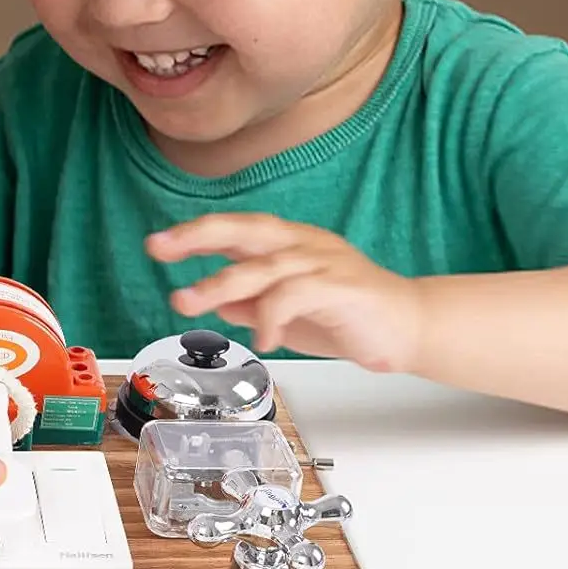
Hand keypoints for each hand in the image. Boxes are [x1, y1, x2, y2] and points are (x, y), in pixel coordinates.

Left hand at [145, 214, 422, 373]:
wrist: (410, 330)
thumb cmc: (346, 317)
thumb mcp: (287, 314)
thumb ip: (253, 305)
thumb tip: (219, 305)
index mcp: (288, 244)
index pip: (235, 229)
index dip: (195, 233)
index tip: (157, 244)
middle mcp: (303, 244)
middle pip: (246, 229)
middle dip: (198, 235)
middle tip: (159, 248)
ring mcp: (325, 262)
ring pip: (264, 265)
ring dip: (220, 284)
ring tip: (187, 302)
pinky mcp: (344, 287)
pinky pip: (296, 294)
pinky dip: (271, 316)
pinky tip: (262, 339)